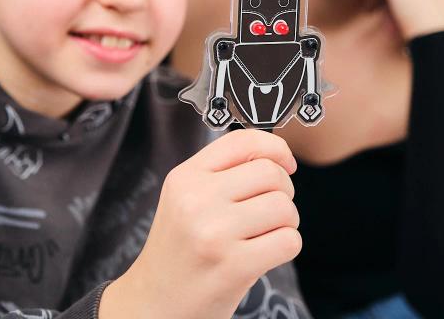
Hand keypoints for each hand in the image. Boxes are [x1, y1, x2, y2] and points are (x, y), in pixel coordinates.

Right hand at [100, 129, 300, 318]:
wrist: (154, 302)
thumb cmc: (180, 248)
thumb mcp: (185, 198)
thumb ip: (222, 173)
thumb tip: (278, 156)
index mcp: (185, 177)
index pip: (243, 141)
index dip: (276, 148)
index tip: (285, 163)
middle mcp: (196, 200)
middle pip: (271, 173)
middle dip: (283, 192)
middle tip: (269, 211)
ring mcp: (214, 233)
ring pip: (284, 207)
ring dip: (286, 222)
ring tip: (265, 234)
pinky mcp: (234, 266)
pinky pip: (289, 241)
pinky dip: (286, 247)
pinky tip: (265, 253)